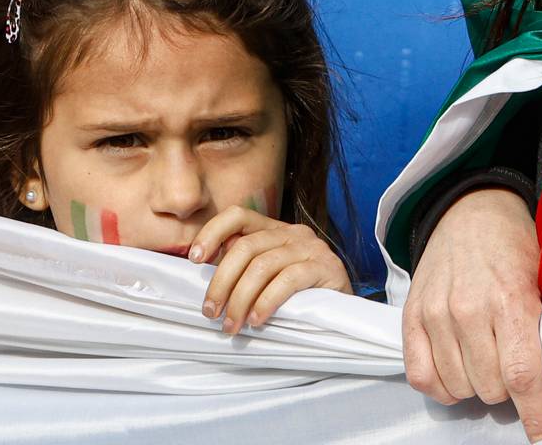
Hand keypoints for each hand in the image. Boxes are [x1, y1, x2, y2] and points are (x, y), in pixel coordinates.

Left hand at [189, 205, 348, 333]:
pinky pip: (287, 281)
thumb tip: (205, 279)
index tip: (194, 259)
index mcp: (275, 229)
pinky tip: (257, 321)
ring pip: (262, 266)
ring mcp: (310, 248)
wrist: (347, 313)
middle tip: (210, 312)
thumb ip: (245, 270)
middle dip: (221, 282)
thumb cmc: (301, 297)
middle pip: (244, 247)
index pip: (238, 215)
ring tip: (232, 325)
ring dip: (240, 299)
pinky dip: (266, 302)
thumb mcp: (269, 278)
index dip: (212, 232)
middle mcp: (292, 232)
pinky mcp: (325, 267)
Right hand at [403, 187, 541, 439]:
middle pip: (491, 389)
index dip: (537, 415)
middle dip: (509, 390)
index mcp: (511, 300)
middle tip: (514, 365)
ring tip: (487, 361)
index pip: (522, 375)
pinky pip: (421, 376)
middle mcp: (468, 310)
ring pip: (459, 387)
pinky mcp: (411, 316)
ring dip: (477, 386)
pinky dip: (442, 385)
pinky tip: (457, 370)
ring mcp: (435, 314)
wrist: (471, 209)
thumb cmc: (515, 245)